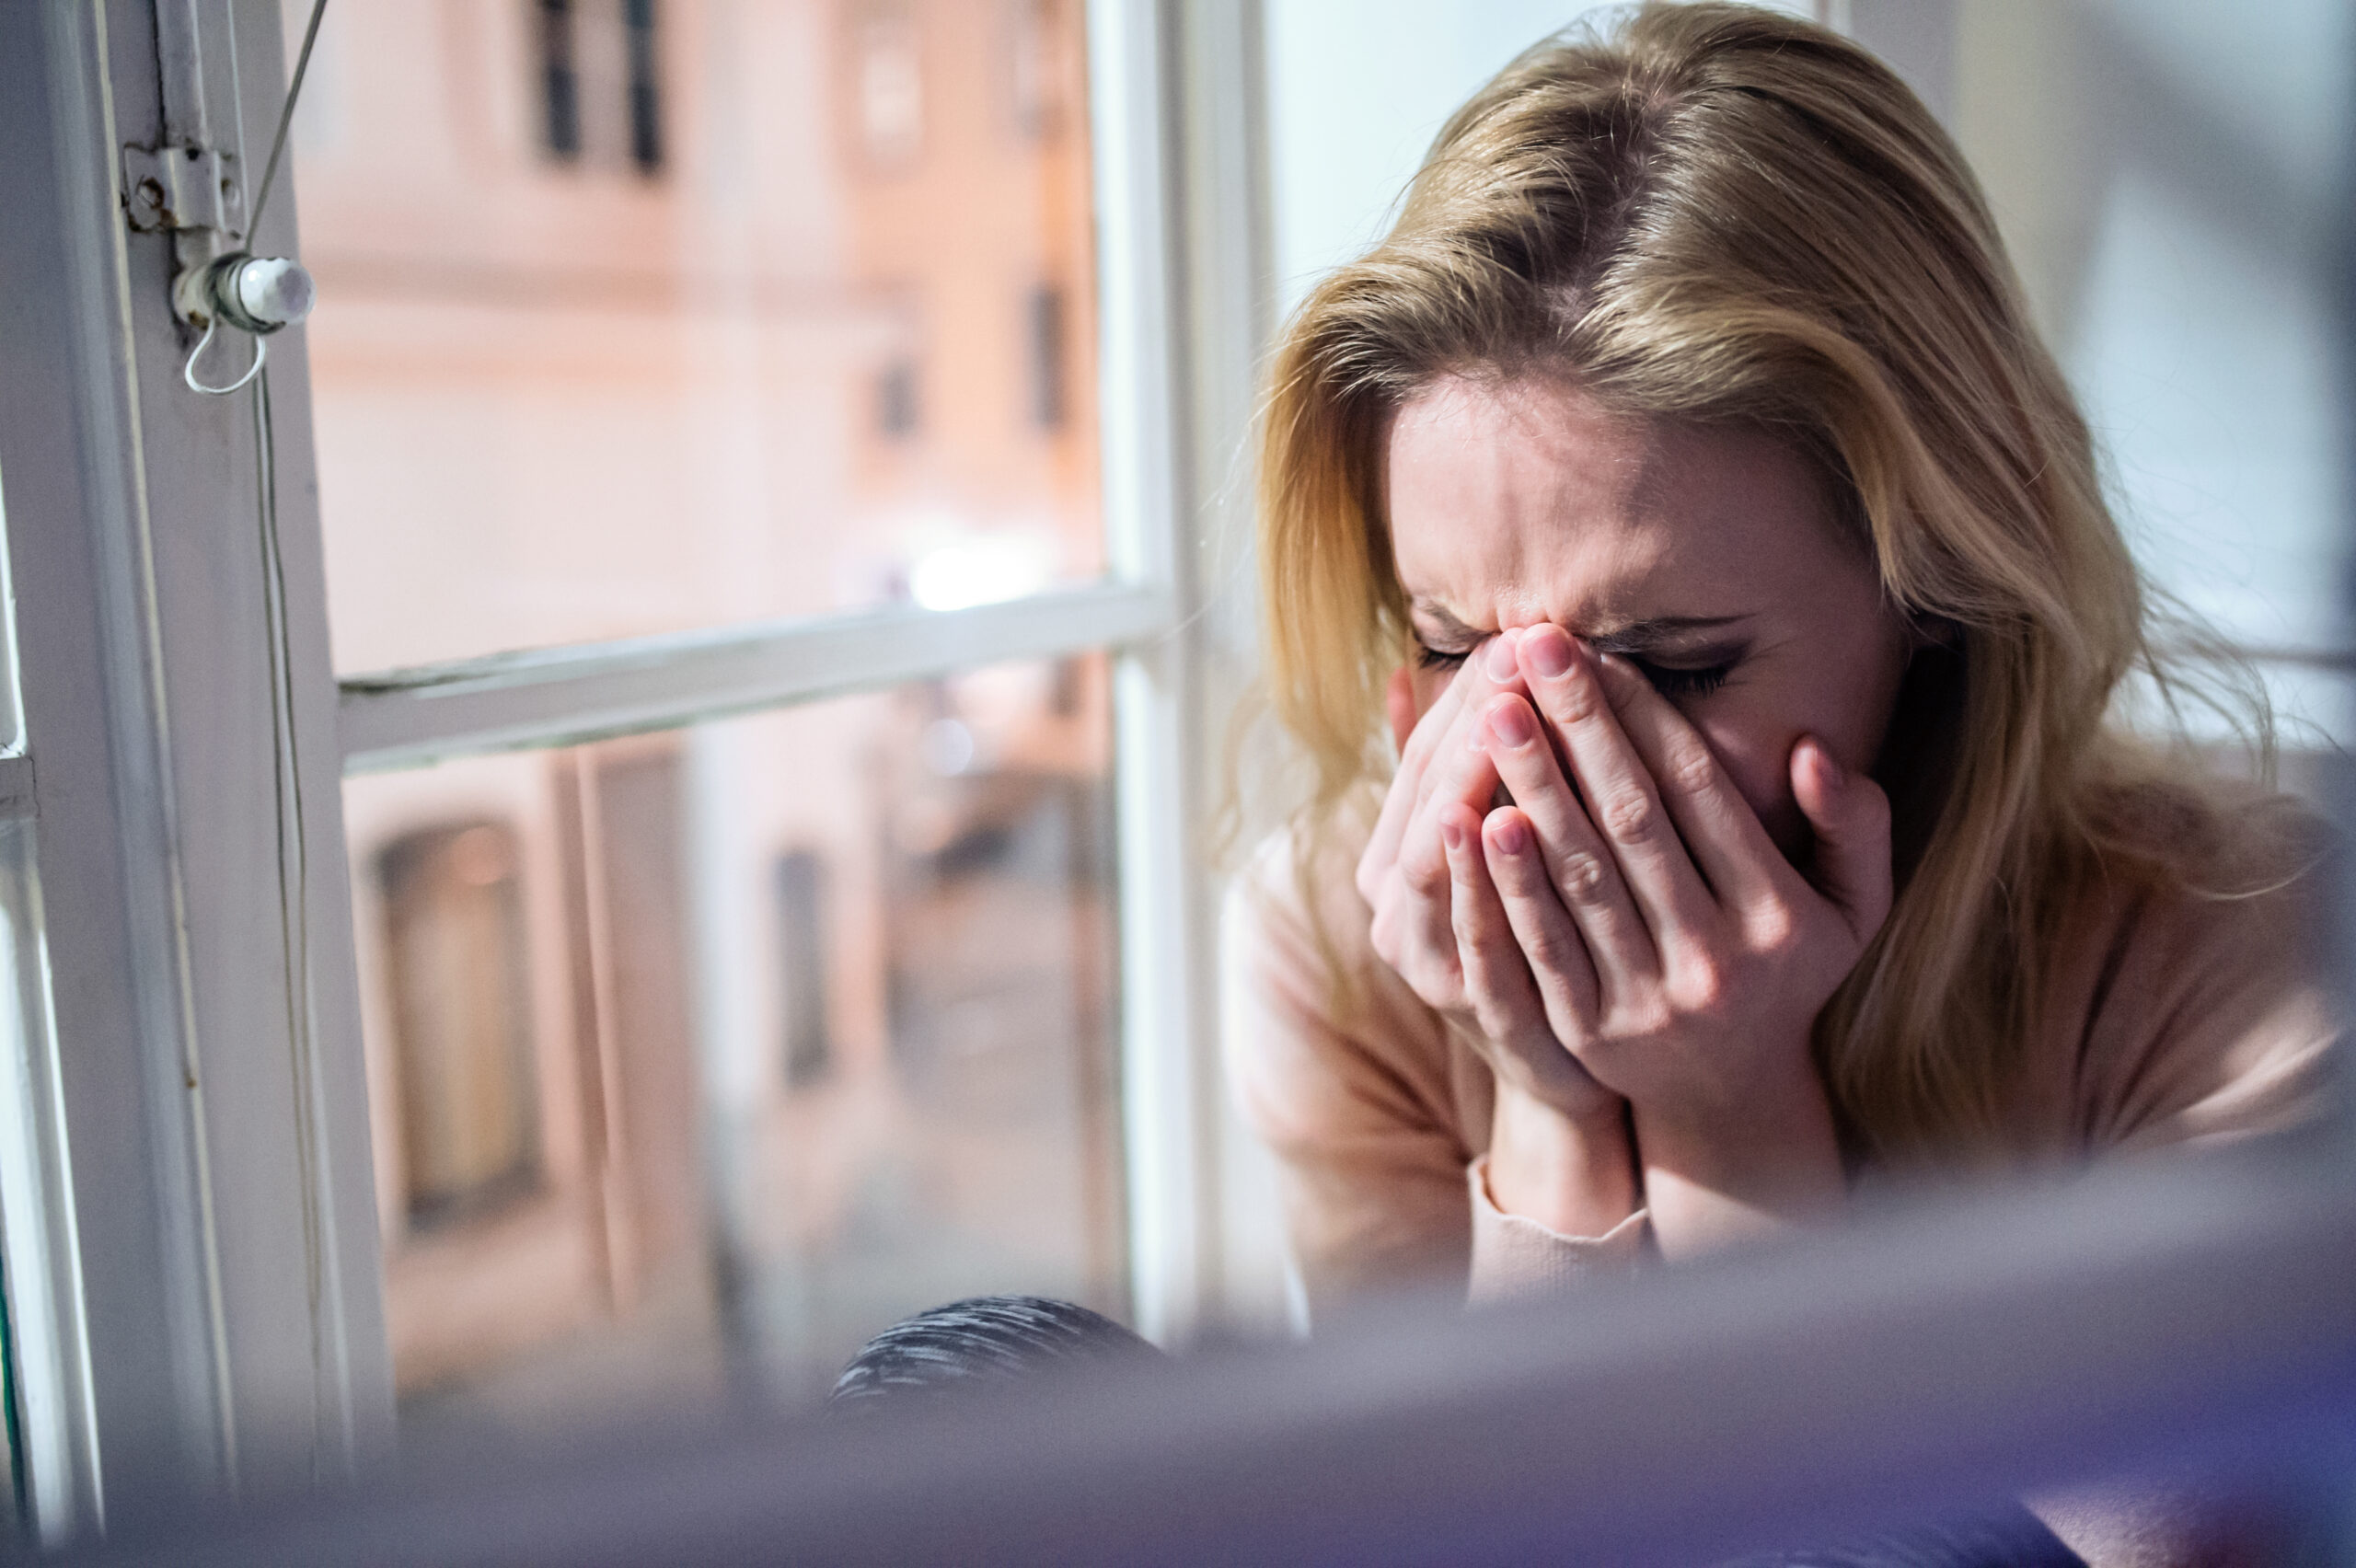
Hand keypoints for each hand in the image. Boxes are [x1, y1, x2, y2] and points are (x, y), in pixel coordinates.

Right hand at [1358, 637, 1623, 1126]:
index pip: (1422, 756)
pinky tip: (1500, 815)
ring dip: (1471, 774)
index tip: (1513, 634)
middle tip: (1520, 648)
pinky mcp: (1477, 1011)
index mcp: (1392, 862)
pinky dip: (1481, 874)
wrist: (1576, 1072)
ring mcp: (1430, 962)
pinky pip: (1472, 930)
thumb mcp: (1493, 852)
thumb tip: (1402, 674)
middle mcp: (1395, 909)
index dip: (1465, 693)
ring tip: (1504, 708)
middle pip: (1429, 794)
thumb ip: (1451, 774)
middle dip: (1475, 718)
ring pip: (1439, 854)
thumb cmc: (1542, 939)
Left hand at [1472, 624, 1891, 1252]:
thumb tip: (1811, 749)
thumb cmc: (1789, 969)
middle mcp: (1717, 959)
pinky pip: (1543, 945)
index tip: (1597, 651)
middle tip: (1529, 648)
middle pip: (1632, 823)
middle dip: (1578, 728)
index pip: (1699, 793)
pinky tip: (1475, 819)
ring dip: (1533, 788)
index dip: (1644, 718)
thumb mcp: (1855, 905)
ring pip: (1582, 878)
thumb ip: (1856, 824)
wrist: (1731, 1094)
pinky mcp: (1590, 1033)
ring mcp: (1650, 1001)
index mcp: (1780, 915)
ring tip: (1493, 711)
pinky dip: (1509, 883)